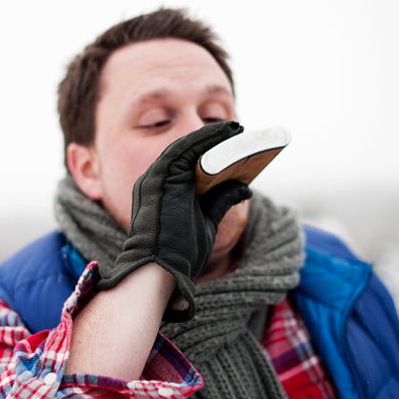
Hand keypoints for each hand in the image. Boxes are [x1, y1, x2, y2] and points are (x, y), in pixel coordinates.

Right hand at [97, 121, 251, 320]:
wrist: (159, 268)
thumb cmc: (179, 252)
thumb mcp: (207, 222)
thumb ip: (220, 200)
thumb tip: (245, 187)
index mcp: (160, 191)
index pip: (183, 163)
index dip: (206, 150)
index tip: (228, 143)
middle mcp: (154, 180)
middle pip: (184, 152)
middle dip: (211, 140)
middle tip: (236, 132)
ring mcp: (155, 177)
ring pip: (184, 147)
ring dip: (210, 135)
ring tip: (234, 129)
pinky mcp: (161, 177)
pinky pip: (185, 149)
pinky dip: (205, 139)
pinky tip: (224, 133)